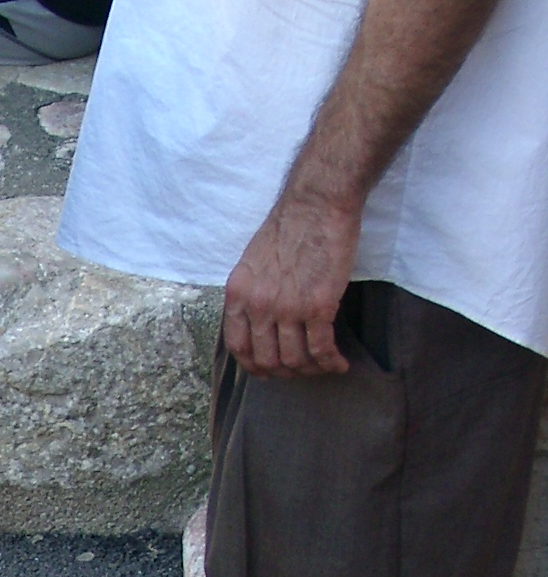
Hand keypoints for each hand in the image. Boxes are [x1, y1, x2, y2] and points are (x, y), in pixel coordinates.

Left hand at [222, 186, 360, 377]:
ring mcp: (287, 308)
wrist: (316, 204)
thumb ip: (252, 294)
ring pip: (294, 359)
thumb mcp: (253, 263)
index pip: (238, 346)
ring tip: (324, 365)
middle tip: (302, 370)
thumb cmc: (290, 227)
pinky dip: (331, 362)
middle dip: (285, 372)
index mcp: (237, 295)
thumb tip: (259, 322)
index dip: (254, 365)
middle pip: (267, 359)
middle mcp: (258, 305)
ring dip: (311, 370)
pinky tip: (340, 363)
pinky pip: (321, 349)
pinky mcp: (318, 306)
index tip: (269, 370)